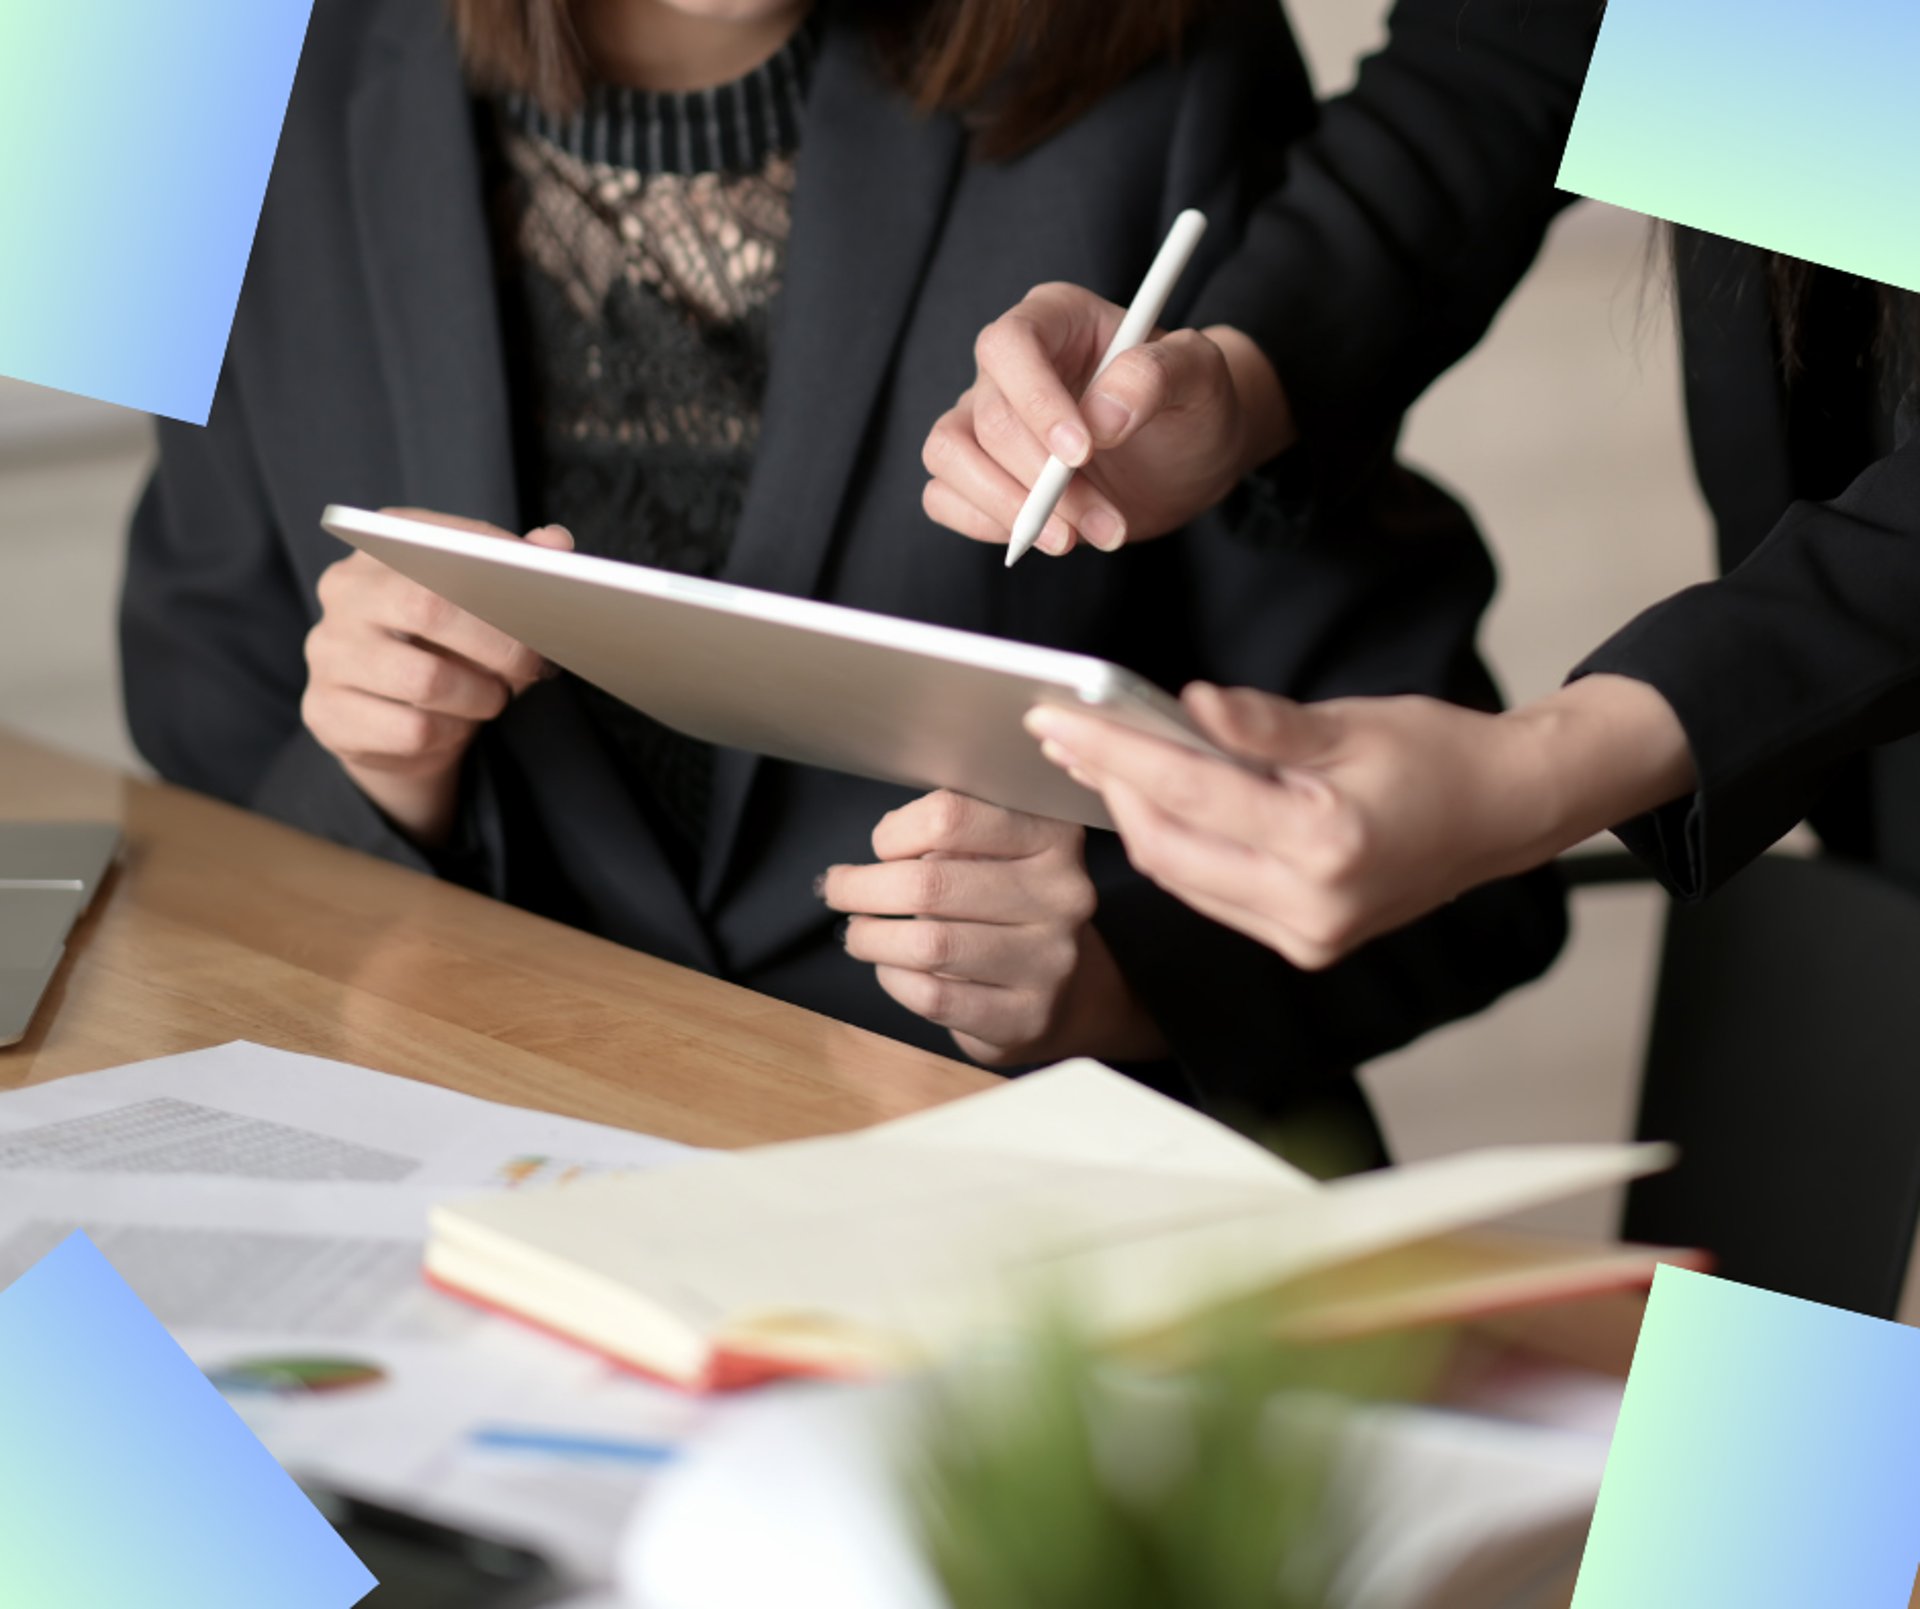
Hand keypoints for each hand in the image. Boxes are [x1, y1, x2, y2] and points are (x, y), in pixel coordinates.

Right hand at [303, 509, 572, 845]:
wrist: (394, 725)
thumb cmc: (446, 651)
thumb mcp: (483, 607)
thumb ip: (518, 569)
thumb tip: (556, 542)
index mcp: (380, 547)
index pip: (441, 541)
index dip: (501, 565)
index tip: (545, 593)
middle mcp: (344, 592)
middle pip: (429, 608)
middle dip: (499, 641)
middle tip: (535, 663)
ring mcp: (328, 652)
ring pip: (425, 680)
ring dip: (479, 696)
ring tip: (494, 698)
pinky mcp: (327, 712)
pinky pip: (411, 730)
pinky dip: (451, 732)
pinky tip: (456, 726)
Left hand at [819, 790, 1166, 1067]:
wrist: (1066, 993)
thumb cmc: (1008, 909)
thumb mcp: (998, 853)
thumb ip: (951, 836)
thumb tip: (883, 841)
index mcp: (1053, 838)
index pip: (951, 816)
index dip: (895, 831)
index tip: (881, 846)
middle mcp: (1062, 896)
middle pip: (930, 883)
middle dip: (862, 887)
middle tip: (838, 888)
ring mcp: (1049, 961)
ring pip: (929, 944)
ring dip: (871, 937)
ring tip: (858, 932)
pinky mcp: (1025, 1017)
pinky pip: (933, 996)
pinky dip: (894, 979)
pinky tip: (891, 967)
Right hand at [921, 282, 1293, 556]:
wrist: (1186, 461)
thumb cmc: (1191, 406)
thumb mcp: (1201, 376)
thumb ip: (1159, 375)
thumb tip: (1103, 415)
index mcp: (1054, 318)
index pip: (1010, 345)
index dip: (1035, 400)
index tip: (1082, 454)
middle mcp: (1008, 365)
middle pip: (988, 417)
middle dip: (1045, 484)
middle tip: (1109, 524)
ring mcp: (983, 418)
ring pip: (949, 455)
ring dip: (1008, 510)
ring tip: (1076, 539)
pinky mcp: (978, 471)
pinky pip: (943, 496)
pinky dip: (983, 523)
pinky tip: (1043, 536)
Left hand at [1026, 677, 1695, 969]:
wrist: (1506, 814)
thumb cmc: (1437, 755)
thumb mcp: (1352, 723)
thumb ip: (1264, 724)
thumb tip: (1189, 705)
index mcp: (1326, 844)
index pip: (1188, 792)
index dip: (1114, 751)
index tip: (1058, 717)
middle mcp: (1311, 907)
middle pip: (1168, 847)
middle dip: (1112, 786)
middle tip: (1068, 732)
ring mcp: (1307, 936)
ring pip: (1182, 876)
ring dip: (1137, 818)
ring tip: (1101, 758)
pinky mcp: (1304, 944)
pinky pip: (1212, 894)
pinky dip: (1178, 846)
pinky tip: (1158, 801)